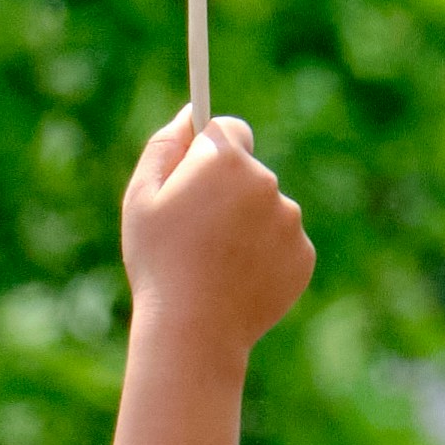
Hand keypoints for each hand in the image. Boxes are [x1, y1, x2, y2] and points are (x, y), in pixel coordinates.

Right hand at [119, 102, 310, 353]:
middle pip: (248, 172)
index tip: (194, 176)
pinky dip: (263, 256)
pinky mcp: (303, 255)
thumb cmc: (159, 261)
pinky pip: (281, 243)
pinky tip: (236, 280)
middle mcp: (266, 182)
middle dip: (226, 192)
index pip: (229, 129)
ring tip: (215, 262)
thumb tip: (189, 113)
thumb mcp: (141, 199)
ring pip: (267, 210)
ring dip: (246, 226)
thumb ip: (164, 146)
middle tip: (196, 233)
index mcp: (225, 160)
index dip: (208, 152)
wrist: (194, 330)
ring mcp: (290, 220)